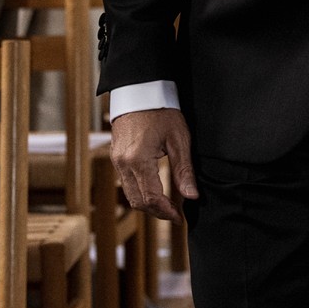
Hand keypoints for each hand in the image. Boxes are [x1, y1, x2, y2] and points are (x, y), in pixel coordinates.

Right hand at [109, 107, 198, 221]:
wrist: (139, 90)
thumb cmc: (161, 111)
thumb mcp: (179, 139)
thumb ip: (184, 170)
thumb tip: (192, 196)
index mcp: (138, 160)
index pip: (151, 198)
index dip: (166, 212)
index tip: (180, 217)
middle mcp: (123, 164)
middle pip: (138, 201)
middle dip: (157, 212)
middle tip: (176, 214)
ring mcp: (116, 161)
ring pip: (130, 194)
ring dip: (148, 204)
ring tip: (168, 205)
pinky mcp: (116, 157)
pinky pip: (126, 183)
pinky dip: (140, 192)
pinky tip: (155, 190)